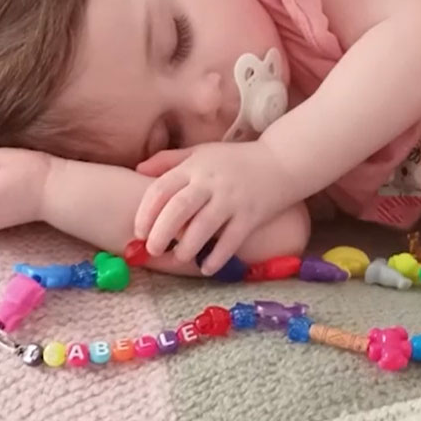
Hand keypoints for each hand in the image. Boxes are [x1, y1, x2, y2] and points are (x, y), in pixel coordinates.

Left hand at [134, 140, 291, 273]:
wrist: (282, 161)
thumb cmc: (236, 159)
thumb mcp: (201, 152)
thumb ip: (169, 160)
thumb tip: (138, 170)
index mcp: (195, 167)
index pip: (161, 189)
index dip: (145, 213)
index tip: (139, 232)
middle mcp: (211, 183)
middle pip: (178, 209)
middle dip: (161, 234)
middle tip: (153, 250)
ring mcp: (232, 200)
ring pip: (202, 228)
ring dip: (186, 248)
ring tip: (180, 257)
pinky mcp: (251, 216)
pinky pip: (230, 241)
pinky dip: (216, 258)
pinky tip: (206, 268)